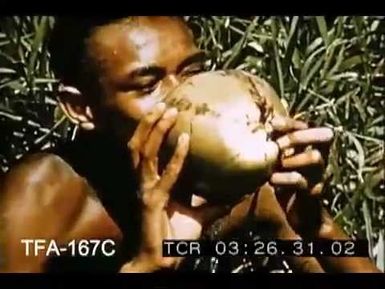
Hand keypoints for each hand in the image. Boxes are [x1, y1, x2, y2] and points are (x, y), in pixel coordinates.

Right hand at [121, 103, 227, 271]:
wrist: (163, 260)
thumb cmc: (176, 238)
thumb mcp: (200, 216)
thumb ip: (214, 204)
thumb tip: (237, 195)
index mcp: (153, 182)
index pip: (149, 151)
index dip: (154, 131)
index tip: (168, 111)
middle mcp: (146, 182)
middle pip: (140, 145)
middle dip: (150, 123)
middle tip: (166, 104)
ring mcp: (146, 190)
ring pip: (143, 152)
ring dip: (154, 130)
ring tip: (167, 111)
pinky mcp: (151, 201)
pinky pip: (165, 175)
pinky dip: (174, 158)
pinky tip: (185, 142)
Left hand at [268, 115, 333, 236]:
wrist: (297, 212)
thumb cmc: (283, 180)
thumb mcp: (278, 160)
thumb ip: (273, 144)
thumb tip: (254, 127)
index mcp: (311, 146)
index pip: (307, 126)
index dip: (291, 123)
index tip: (271, 124)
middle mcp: (320, 157)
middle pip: (321, 137)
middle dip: (297, 136)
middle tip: (278, 143)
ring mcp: (319, 174)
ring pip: (315, 157)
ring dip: (291, 158)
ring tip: (274, 163)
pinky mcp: (314, 192)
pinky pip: (302, 181)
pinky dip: (285, 178)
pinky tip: (270, 179)